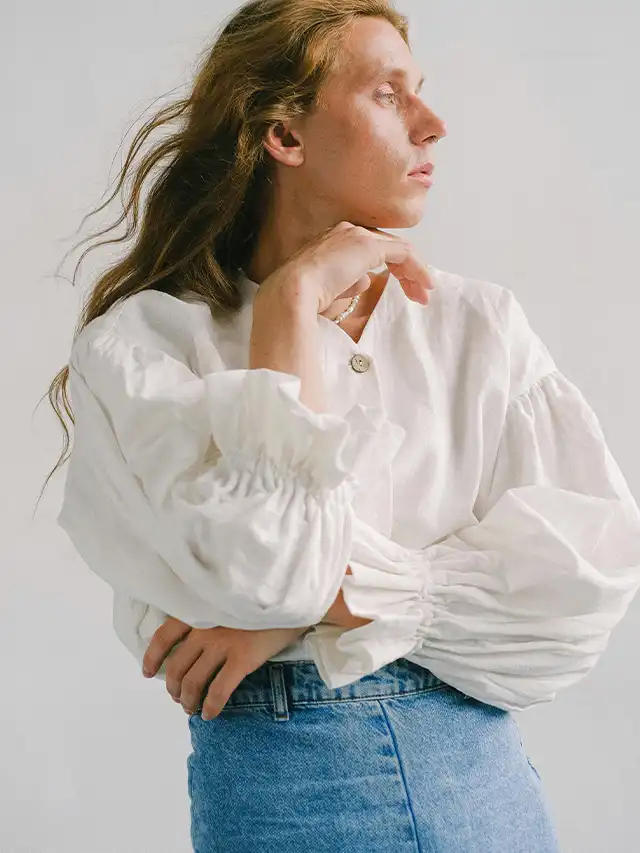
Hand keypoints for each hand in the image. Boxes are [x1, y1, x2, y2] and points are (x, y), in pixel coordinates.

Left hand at [142, 617, 309, 719]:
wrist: (291, 601)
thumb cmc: (259, 603)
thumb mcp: (225, 603)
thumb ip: (207, 618)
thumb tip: (190, 647)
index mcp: (199, 610)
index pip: (163, 636)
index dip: (152, 658)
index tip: (149, 673)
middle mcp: (205, 627)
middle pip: (176, 666)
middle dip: (173, 687)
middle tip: (178, 697)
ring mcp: (223, 643)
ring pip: (192, 682)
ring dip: (188, 700)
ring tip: (192, 707)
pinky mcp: (242, 658)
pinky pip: (218, 691)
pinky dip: (210, 707)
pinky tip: (211, 714)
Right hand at [256, 220, 434, 314]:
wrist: (293, 291)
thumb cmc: (305, 297)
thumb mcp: (330, 289)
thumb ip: (349, 282)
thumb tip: (365, 281)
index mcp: (334, 240)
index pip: (372, 250)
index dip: (391, 270)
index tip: (402, 291)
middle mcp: (347, 231)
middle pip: (388, 247)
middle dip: (407, 272)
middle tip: (419, 294)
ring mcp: (358, 236)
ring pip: (398, 249)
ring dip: (415, 273)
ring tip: (424, 293)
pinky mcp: (368, 245)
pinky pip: (403, 253)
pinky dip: (416, 269)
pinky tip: (423, 286)